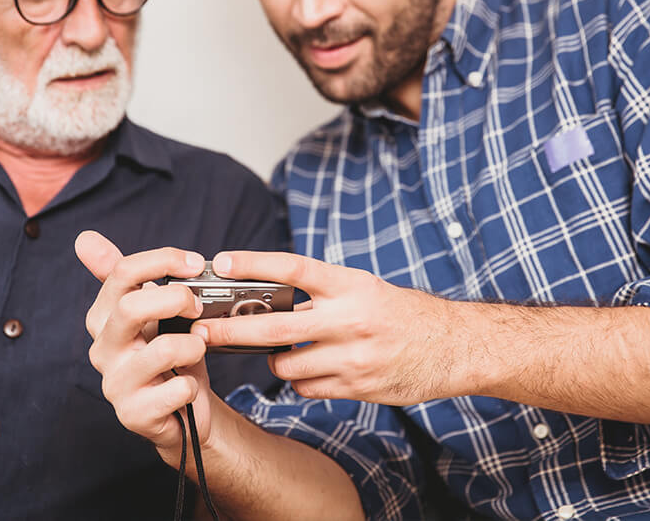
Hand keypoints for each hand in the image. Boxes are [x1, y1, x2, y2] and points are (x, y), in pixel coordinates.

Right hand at [75, 230, 217, 463]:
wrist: (180, 409)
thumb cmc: (167, 352)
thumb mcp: (149, 309)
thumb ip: (125, 275)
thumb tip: (84, 238)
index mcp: (103, 316)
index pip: (122, 272)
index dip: (164, 260)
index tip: (196, 263)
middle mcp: (102, 348)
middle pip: (132, 306)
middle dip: (177, 299)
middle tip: (198, 308)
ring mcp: (116, 383)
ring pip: (162, 349)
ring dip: (194, 346)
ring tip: (197, 350)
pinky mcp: (135, 415)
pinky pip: (178, 389)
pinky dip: (193, 384)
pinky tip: (188, 387)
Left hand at [192, 251, 460, 404]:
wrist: (450, 346)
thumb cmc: (397, 311)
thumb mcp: (361, 287)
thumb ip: (319, 292)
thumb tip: (265, 297)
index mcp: (349, 285)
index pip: (293, 269)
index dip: (254, 263)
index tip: (221, 261)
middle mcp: (348, 320)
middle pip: (274, 328)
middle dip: (229, 331)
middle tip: (200, 330)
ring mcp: (351, 358)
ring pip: (285, 366)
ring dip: (274, 360)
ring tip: (286, 351)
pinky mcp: (355, 388)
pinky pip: (306, 389)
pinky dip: (300, 381)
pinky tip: (314, 369)